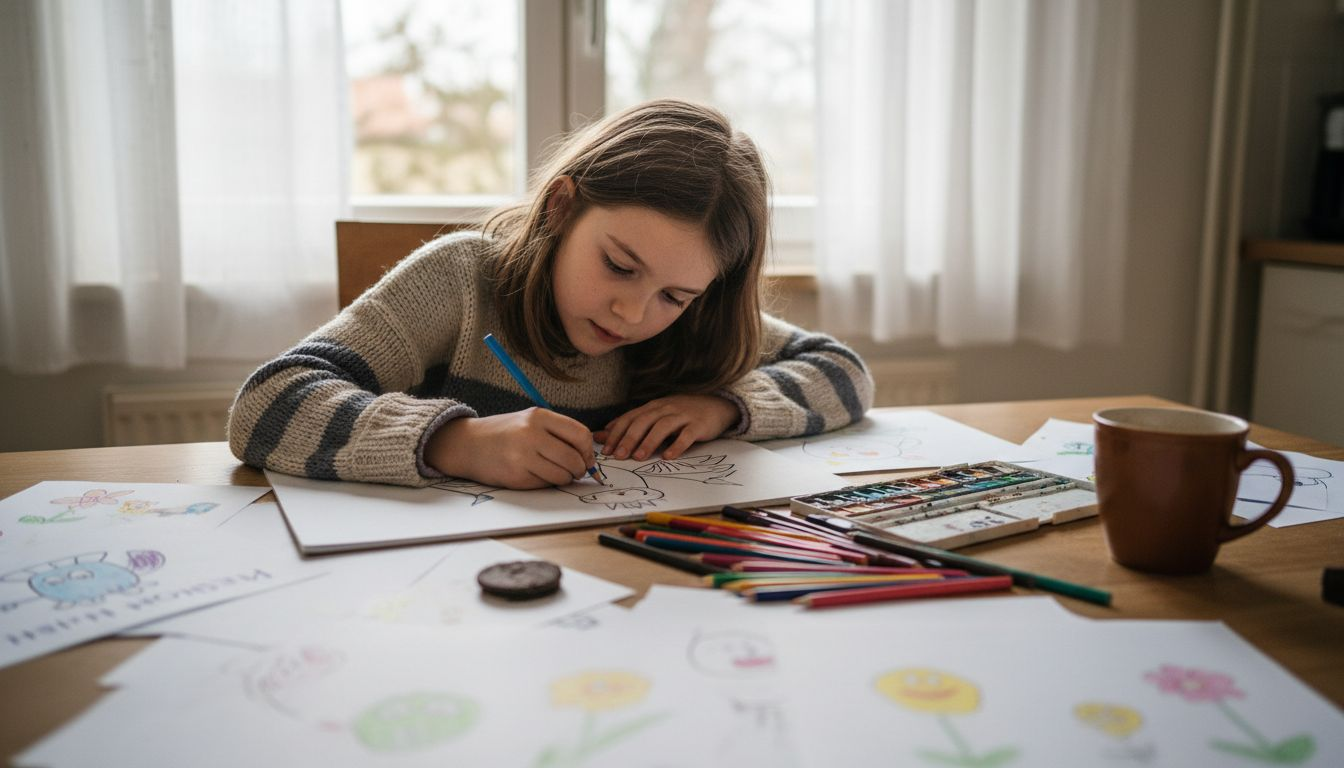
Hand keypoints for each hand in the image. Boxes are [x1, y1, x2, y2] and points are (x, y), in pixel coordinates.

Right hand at [425, 409, 595, 489]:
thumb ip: (558, 434)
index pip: (581, 434)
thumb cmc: (506, 433)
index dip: (588, 451)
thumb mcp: (531, 421)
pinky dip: (546, 483)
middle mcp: (531, 434)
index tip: (587, 458)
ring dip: (564, 478)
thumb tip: (589, 457)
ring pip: (562, 475)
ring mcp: (522, 456)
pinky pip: (544, 484)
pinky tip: (535, 474)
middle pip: (574, 458)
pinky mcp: (515, 476)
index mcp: (539, 416)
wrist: (468, 444)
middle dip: (580, 469)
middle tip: (575, 471)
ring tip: (555, 472)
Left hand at [595, 395, 738, 461]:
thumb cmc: (681, 413)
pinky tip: (668, 456)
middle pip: (644, 421)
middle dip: (629, 439)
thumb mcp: (655, 415)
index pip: (630, 418)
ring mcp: (683, 415)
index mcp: (653, 407)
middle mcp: (666, 408)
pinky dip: (677, 446)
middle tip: (619, 456)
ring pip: (663, 427)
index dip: (617, 433)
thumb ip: (631, 424)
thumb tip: (603, 434)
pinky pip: (687, 435)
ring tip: (639, 457)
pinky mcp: (699, 425)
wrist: (716, 405)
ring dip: (649, 442)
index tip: (606, 450)